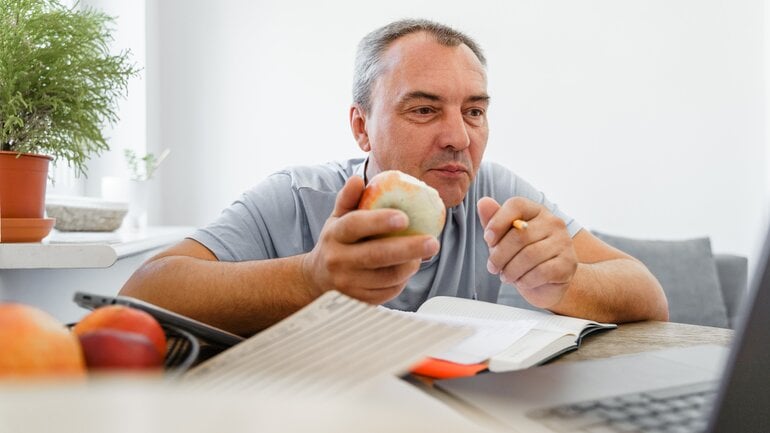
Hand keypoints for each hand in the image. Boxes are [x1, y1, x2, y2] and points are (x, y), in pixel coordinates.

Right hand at [301, 176, 439, 303]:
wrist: (317, 278)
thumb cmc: (337, 241)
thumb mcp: (337, 218)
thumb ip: (348, 199)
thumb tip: (357, 179)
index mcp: (335, 234)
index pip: (356, 225)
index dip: (380, 221)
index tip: (405, 217)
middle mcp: (338, 260)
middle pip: (376, 255)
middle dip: (408, 248)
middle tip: (433, 242)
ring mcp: (347, 283)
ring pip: (387, 277)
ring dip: (410, 265)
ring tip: (422, 254)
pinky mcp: (358, 301)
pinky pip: (388, 292)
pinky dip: (403, 280)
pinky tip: (407, 268)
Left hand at [477, 196, 577, 308]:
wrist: (547, 284)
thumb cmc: (521, 257)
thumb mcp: (503, 239)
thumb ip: (493, 221)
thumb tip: (483, 202)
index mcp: (536, 210)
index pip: (516, 205)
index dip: (497, 222)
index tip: (488, 239)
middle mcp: (553, 222)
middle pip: (519, 235)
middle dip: (499, 255)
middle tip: (493, 267)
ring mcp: (564, 242)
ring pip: (529, 256)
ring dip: (511, 270)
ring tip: (506, 276)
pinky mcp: (568, 263)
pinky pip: (541, 272)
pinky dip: (525, 280)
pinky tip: (521, 281)